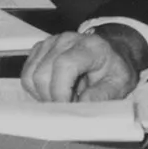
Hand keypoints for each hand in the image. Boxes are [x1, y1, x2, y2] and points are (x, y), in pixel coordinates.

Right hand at [21, 25, 147, 102]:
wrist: (111, 53)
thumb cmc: (114, 68)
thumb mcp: (120, 84)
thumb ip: (103, 95)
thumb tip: (83, 106)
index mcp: (89, 47)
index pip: (64, 65)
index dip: (60, 91)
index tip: (67, 107)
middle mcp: (67, 40)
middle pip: (42, 74)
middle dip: (52, 98)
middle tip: (69, 105)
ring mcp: (50, 43)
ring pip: (30, 76)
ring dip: (43, 95)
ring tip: (63, 97)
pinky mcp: (40, 49)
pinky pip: (27, 75)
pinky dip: (37, 89)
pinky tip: (54, 91)